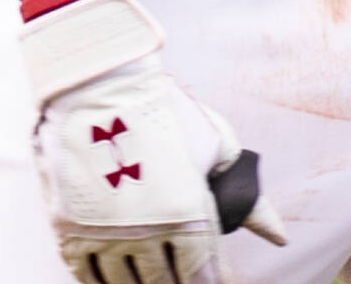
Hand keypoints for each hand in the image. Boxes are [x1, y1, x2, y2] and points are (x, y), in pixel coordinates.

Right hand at [20, 0, 285, 282]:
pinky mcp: (70, 232)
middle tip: (180, 275)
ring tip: (151, 276)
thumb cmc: (167, 111)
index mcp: (187, 216)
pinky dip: (106, 282)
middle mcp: (146, 234)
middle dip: (175, 283)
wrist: (99, 85)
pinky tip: (118, 276)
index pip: (202, 275)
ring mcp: (105, 236)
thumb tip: (279, 239)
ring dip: (142, 283)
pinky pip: (89, 277)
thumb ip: (250, 201)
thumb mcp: (217, 147)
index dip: (209, 280)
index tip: (212, 277)